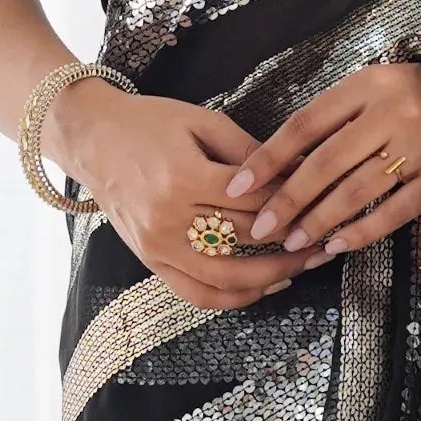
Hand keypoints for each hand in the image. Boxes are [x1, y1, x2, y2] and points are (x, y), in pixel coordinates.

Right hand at [43, 78, 302, 309]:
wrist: (93, 138)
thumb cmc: (149, 123)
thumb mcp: (204, 123)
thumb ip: (251, 153)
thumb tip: (301, 172)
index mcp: (185, 177)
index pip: (255, 202)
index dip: (294, 204)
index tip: (323, 205)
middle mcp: (169, 219)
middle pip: (246, 240)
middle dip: (293, 242)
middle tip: (327, 238)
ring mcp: (158, 246)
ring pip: (227, 278)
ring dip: (272, 277)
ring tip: (304, 266)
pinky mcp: (151, 262)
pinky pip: (197, 294)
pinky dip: (234, 297)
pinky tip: (264, 287)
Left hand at [226, 59, 420, 259]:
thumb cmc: (409, 97)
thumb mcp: (370, 90)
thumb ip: (331, 119)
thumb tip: (277, 165)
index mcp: (367, 86)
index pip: (305, 125)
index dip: (269, 158)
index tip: (239, 185)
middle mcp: (392, 114)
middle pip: (327, 162)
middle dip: (288, 199)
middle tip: (261, 228)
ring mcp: (420, 148)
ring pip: (356, 191)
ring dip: (319, 220)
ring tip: (293, 241)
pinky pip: (393, 212)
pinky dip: (361, 232)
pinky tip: (335, 246)